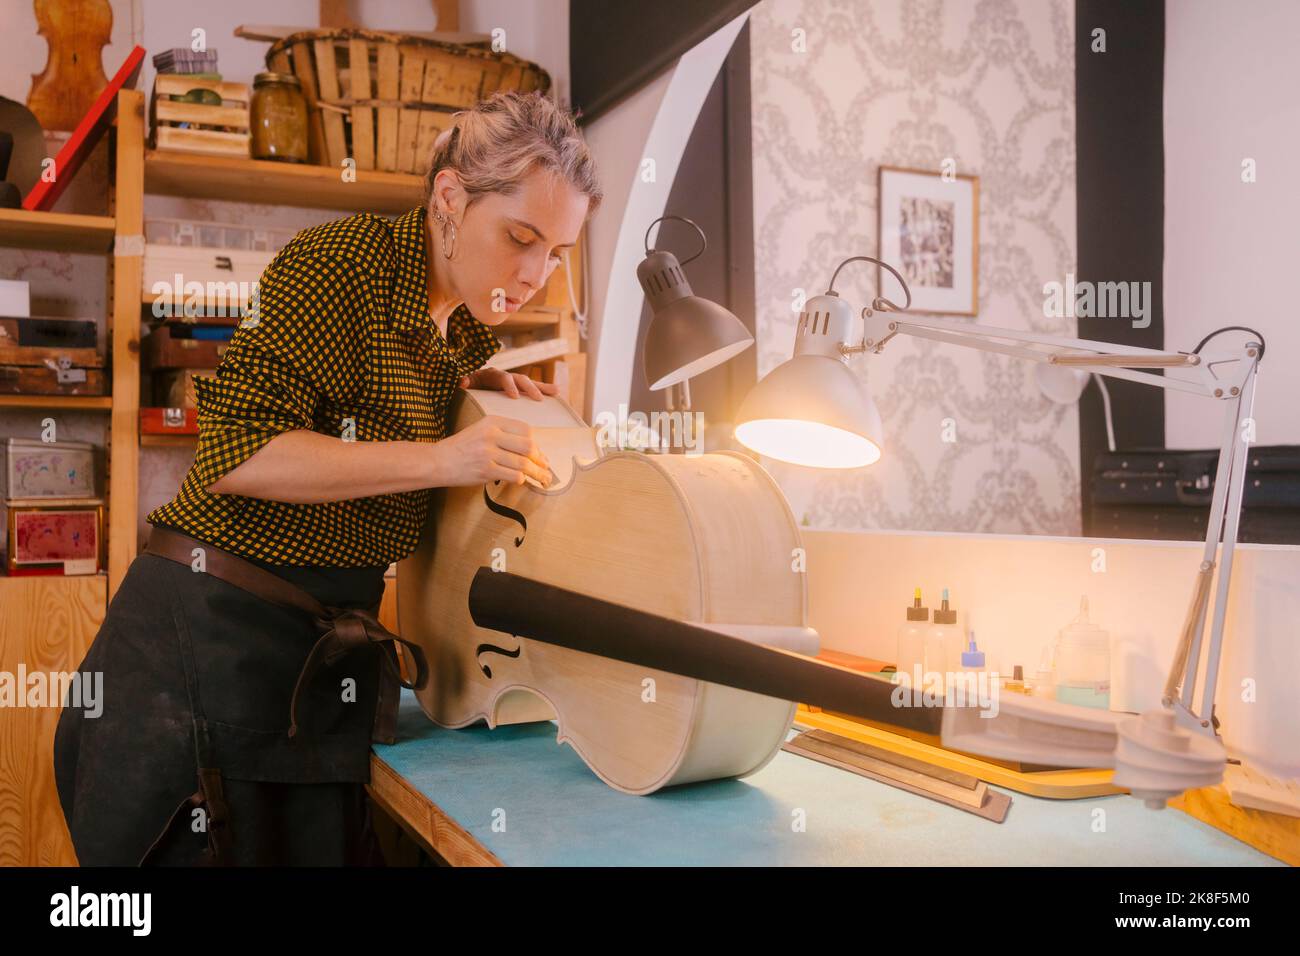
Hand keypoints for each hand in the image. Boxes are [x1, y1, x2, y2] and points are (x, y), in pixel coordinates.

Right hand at [431, 414, 551, 487]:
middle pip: (528, 447)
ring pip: (523, 464)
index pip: (525, 430)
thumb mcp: (481, 430)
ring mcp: (488, 453)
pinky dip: (521, 479)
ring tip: (543, 479)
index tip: (540, 454)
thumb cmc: (462, 447)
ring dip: (537, 474)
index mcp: (492, 421)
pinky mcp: (486, 470)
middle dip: (541, 460)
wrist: (438, 461)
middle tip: (546, 468)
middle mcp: (491, 435)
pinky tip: (522, 481)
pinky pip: (513, 475)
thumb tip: (533, 450)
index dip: (536, 443)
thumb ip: (504, 435)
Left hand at [459, 366, 558, 400]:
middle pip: (519, 378)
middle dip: (530, 387)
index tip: (515, 396)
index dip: (509, 385)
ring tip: (556, 391)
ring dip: (542, 387)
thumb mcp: (464, 386)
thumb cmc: (466, 390)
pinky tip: (556, 395)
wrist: (467, 388)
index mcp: (491, 375)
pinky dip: (543, 391)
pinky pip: (531, 390)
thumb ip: (464, 383)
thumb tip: (462, 381)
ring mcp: (512, 383)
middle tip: (538, 398)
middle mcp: (504, 377)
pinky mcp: (518, 391)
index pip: (502, 377)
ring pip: (529, 383)